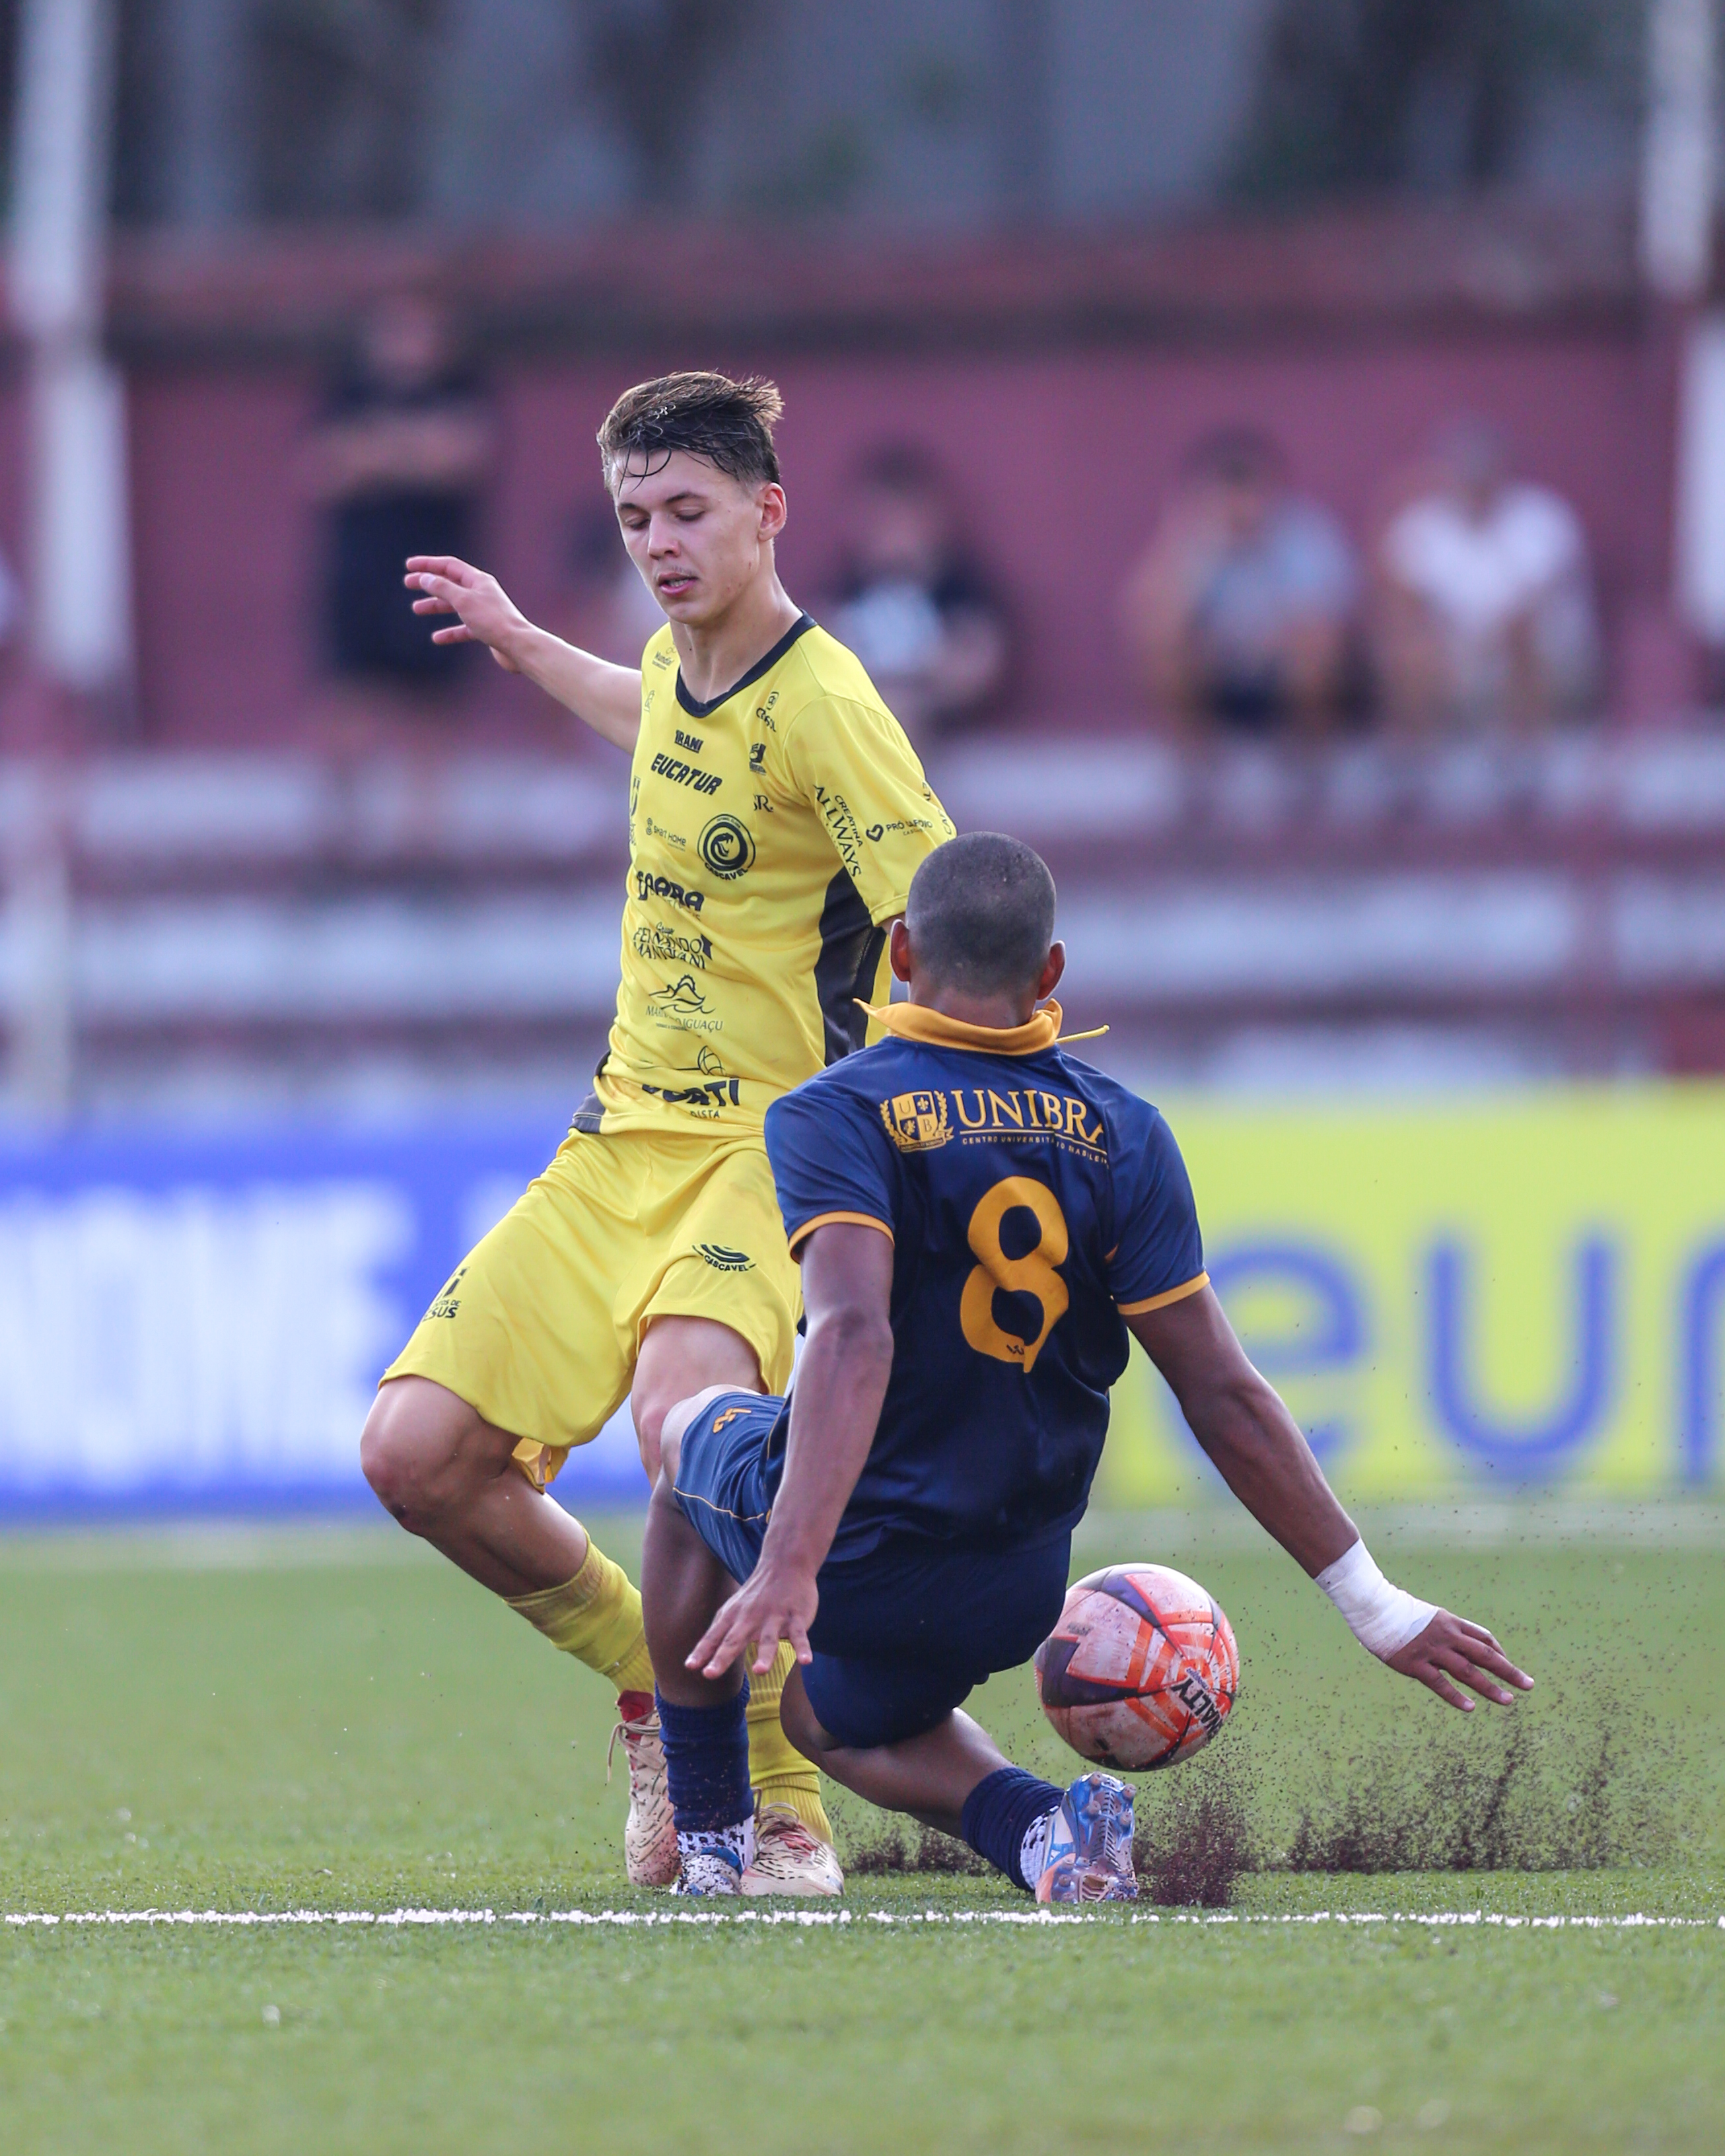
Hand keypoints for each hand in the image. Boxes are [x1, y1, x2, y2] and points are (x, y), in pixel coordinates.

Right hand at [404, 555, 529, 671]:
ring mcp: (484, 611)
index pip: (449, 566)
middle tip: (408, 583)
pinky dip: (450, 632)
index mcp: (478, 580)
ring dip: (435, 606)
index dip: (428, 564)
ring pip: (455, 605)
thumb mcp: (463, 601)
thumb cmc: (493, 621)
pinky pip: (464, 628)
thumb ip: (442, 588)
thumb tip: (425, 578)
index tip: (409, 566)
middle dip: (428, 583)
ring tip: (416, 609)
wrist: (518, 646)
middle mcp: (482, 592)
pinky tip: (437, 638)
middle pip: (450, 583)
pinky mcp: (486, 629)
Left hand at [687, 1561, 818, 1681]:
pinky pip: (799, 1635)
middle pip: (735, 1640)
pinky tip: (806, 1662)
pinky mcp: (796, 1617)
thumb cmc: (755, 1594)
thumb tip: (695, 1660)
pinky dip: (803, 1648)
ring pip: (769, 1639)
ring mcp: (774, 1617)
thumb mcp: (732, 1610)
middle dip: (722, 1657)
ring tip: (760, 1671)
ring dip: (765, 1655)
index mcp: (733, 1617)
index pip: (714, 1637)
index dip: (702, 1652)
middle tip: (710, 1674)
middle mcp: (751, 1618)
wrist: (785, 1564)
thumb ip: (717, 1634)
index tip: (690, 1667)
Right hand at [1383, 1610, 1533, 1711]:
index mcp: (1450, 1622)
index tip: (1508, 1665)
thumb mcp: (1427, 1615)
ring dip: (1491, 1688)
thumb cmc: (1396, 1610)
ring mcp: (1432, 1650)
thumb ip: (1441, 1629)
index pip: (1484, 1638)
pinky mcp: (1415, 1664)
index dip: (1500, 1652)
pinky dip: (1456, 1696)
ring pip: (1468, 1671)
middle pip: (1486, 1655)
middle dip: (1509, 1671)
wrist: (1373, 1606)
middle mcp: (1447, 1636)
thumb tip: (1454, 1640)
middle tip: (1529, 1685)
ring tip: (1509, 1701)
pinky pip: (1440, 1683)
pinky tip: (1471, 1707)